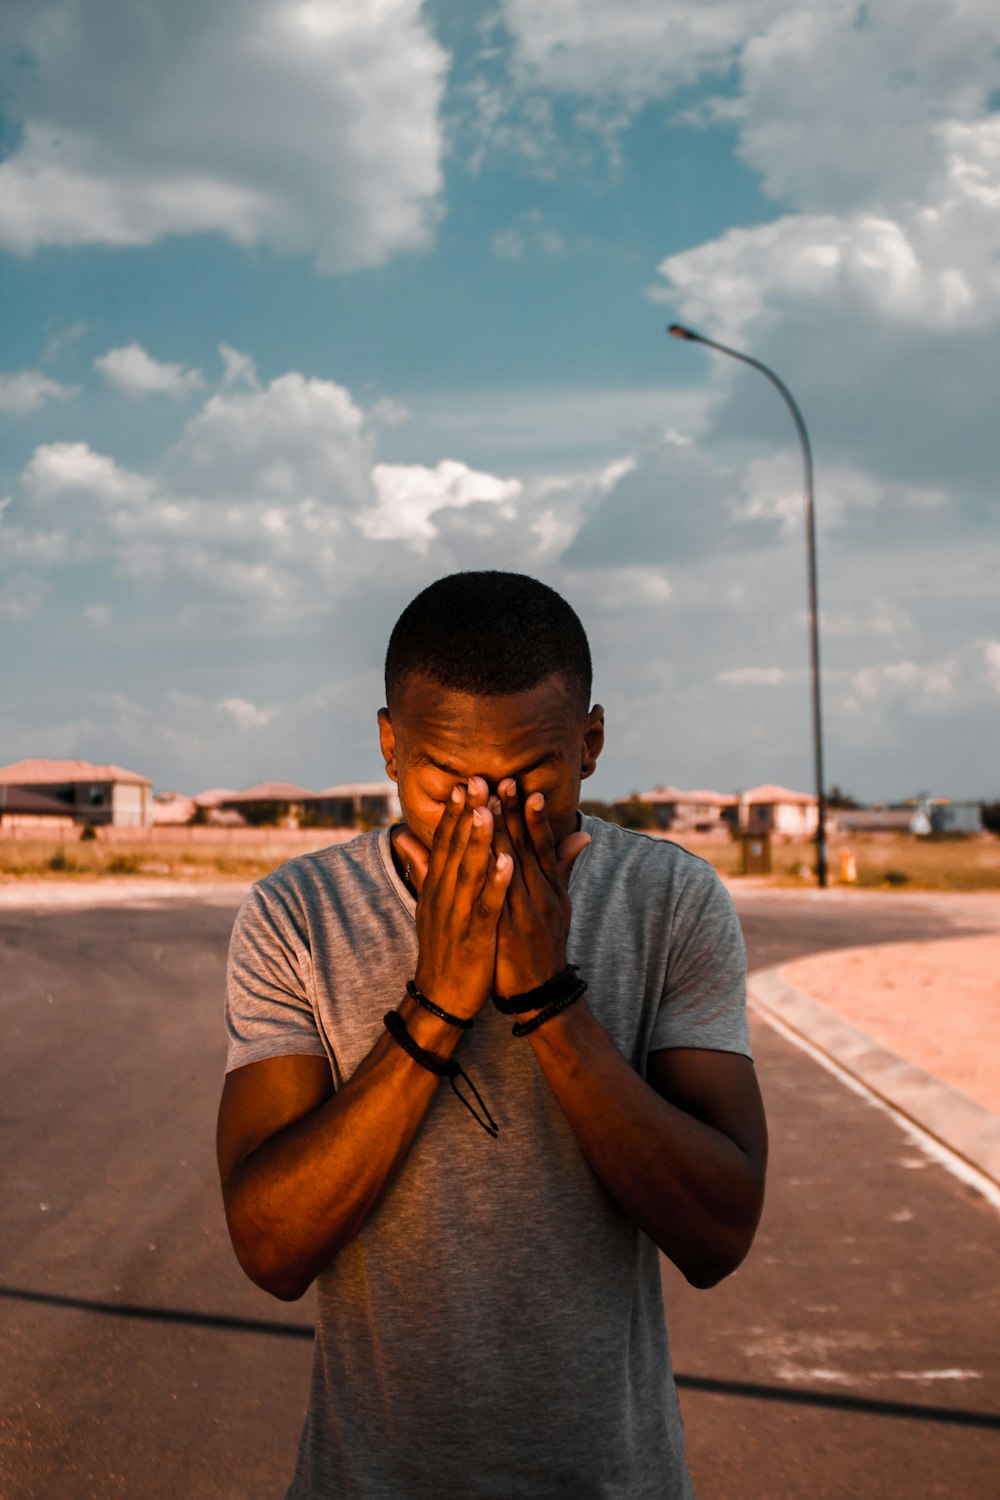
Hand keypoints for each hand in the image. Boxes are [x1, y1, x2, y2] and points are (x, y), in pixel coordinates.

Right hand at [393, 778, 512, 1019]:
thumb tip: (402, 835)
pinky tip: (508, 862)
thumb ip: (421, 867)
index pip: (444, 842)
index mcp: (436, 886)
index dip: (455, 812)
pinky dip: (496, 883)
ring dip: (478, 840)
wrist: (440, 997)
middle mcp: (443, 895)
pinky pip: (486, 905)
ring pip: (469, 872)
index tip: (464, 782)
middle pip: (455, 848)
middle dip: (467, 814)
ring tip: (489, 810)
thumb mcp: (428, 903)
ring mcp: (457, 915)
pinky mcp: (474, 936)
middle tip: (477, 779)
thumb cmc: (442, 947)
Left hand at [490, 780, 590, 1000]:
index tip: (521, 785)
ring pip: (513, 866)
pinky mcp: (512, 930)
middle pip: (526, 847)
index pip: (540, 843)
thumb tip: (582, 833)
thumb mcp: (561, 903)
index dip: (531, 814)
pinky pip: (503, 897)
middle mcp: (541, 894)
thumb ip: (563, 866)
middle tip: (502, 779)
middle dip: (513, 813)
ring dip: (502, 834)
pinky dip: (498, 875)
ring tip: (490, 804)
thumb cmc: (545, 945)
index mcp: (550, 886)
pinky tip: (490, 854)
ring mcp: (527, 912)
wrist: (542, 992)